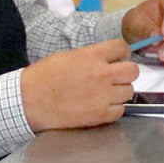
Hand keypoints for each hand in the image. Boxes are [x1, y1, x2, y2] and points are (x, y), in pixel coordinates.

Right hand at [20, 38, 136, 131]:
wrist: (30, 101)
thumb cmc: (44, 78)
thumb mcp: (68, 56)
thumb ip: (92, 56)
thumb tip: (108, 59)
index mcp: (91, 56)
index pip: (122, 47)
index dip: (121, 53)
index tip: (118, 58)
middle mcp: (101, 74)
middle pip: (133, 71)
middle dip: (126, 72)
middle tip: (116, 76)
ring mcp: (102, 96)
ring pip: (129, 91)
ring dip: (120, 91)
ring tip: (106, 92)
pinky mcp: (100, 115)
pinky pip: (121, 110)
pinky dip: (114, 108)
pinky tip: (101, 105)